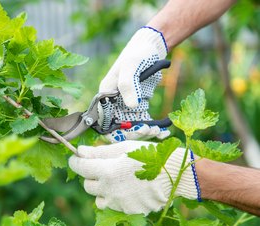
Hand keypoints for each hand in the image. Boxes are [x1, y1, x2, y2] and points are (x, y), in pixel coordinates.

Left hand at [69, 141, 198, 214]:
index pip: (79, 167)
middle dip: (91, 175)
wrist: (175, 174)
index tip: (77, 157)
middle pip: (87, 185)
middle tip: (103, 166)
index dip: (75, 161)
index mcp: (106, 171)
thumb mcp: (123, 147)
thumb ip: (99, 151)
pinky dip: (115, 197)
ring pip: (98, 198)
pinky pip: (114, 205)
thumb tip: (79, 151)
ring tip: (115, 179)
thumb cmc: (149, 155)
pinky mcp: (128, 210)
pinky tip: (128, 188)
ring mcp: (119, 203)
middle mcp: (109, 190)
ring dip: (101, 189)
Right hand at [99, 27, 168, 141]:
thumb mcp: (131, 65)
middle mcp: (113, 103)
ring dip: (144, 132)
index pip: (104, 122)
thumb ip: (127, 85)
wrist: (151, 46)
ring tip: (159, 130)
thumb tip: (132, 106)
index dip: (118, 132)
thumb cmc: (138, 53)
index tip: (136, 129)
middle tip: (150, 130)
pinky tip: (164, 131)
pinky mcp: (137, 105)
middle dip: (134, 134)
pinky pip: (142, 122)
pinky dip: (153, 128)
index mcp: (105, 95)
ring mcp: (125, 104)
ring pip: (131, 128)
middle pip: (118, 128)